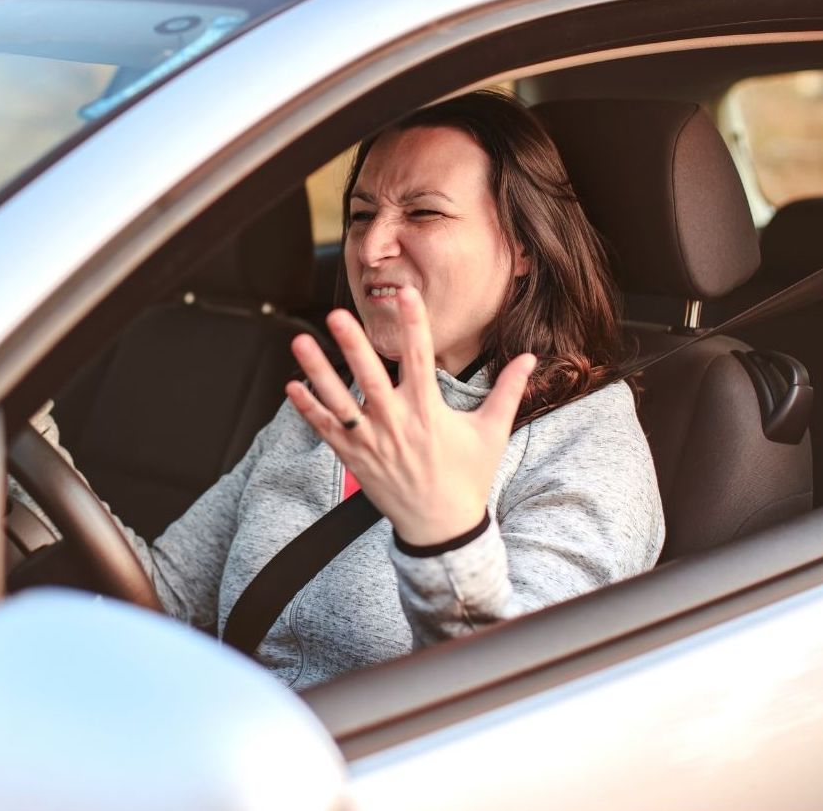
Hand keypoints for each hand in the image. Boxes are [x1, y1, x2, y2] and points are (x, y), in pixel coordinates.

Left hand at [285, 288, 535, 546]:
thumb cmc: (468, 478)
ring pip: (340, 401)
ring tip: (300, 342)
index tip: (405, 294)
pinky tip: (292, 386)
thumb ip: (508, 391)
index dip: (414, 324)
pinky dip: (309, 409)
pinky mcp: (355, 459)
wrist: (442, 528)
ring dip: (319, 371)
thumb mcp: (492, 433)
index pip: (421, 359)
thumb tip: (530, 357)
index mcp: (429, 413)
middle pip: (371, 378)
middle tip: (336, 315)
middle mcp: (397, 424)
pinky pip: (328, 430)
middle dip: (354, 345)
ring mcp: (372, 442)